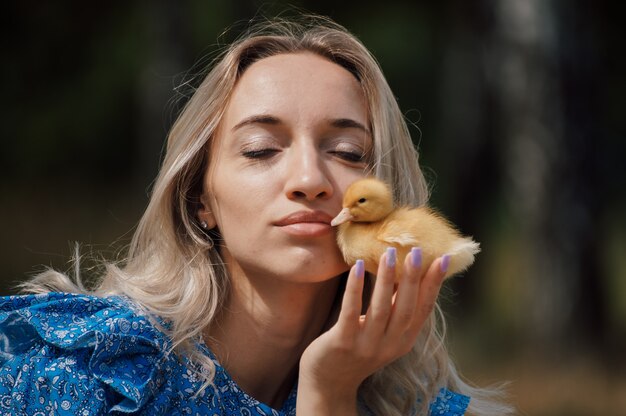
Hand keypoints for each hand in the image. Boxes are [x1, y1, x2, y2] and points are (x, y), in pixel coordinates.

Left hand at [296, 247, 448, 414]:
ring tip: (389, 254)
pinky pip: (350, 312)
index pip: (424, 309)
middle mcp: (389, 345)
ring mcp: (366, 345)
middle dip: (413, 279)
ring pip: (381, 309)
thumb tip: (406, 271)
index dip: (434, 284)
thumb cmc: (357, 348)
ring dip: (385, 279)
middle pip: (406, 308)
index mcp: (404, 340)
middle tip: (416, 251)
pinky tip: (356, 267)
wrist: (329, 382)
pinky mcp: (342, 342)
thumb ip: (395, 308)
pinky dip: (355, 288)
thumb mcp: (383, 331)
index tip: (443, 259)